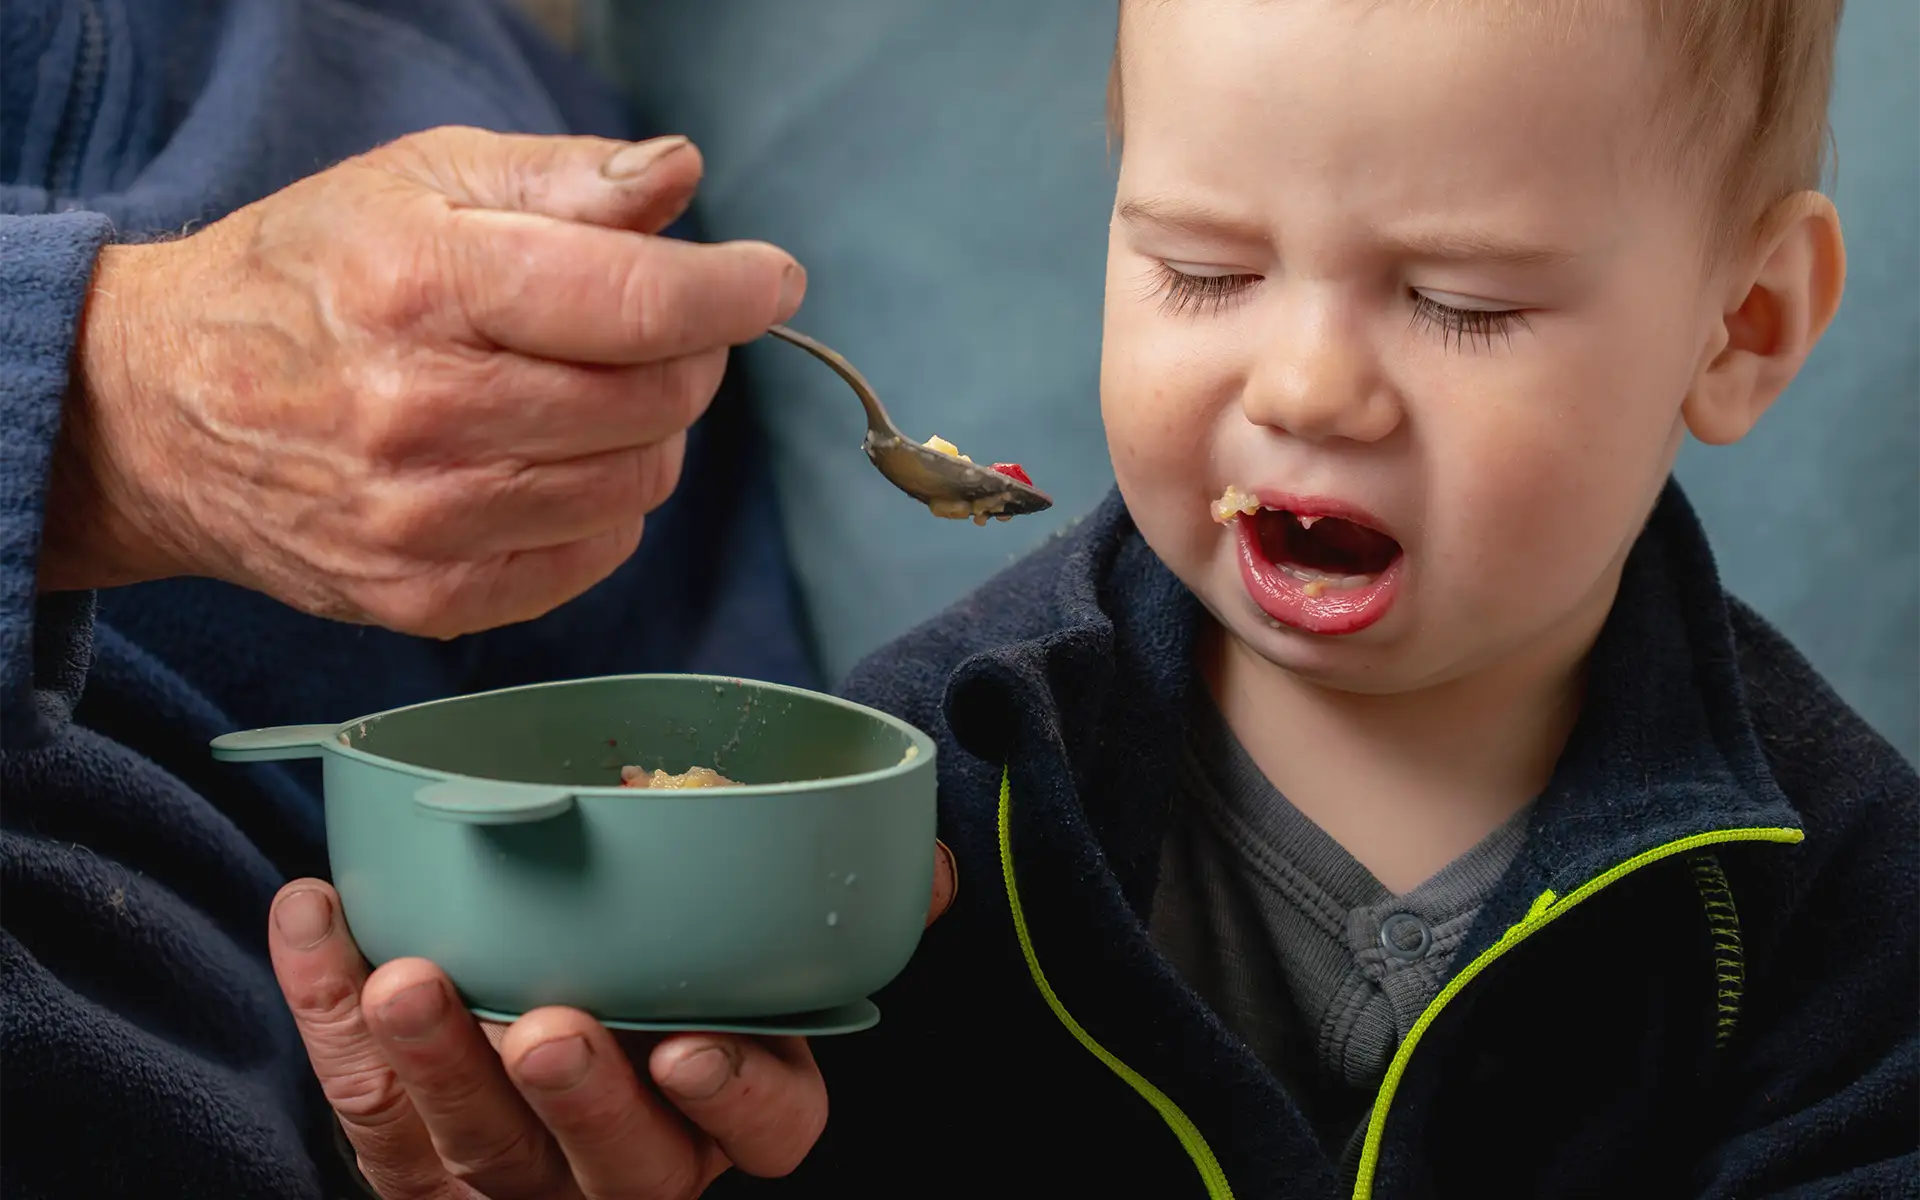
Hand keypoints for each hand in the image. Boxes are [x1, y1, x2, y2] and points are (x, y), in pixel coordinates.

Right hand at [45, 126, 803, 637]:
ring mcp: (424, 524)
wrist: (156, 413)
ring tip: (587, 390)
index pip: (635, 303)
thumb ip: (561, 180)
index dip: (732, 292)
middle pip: (656, 401)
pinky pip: (596, 556)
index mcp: (422, 287)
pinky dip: (603, 504)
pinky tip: (548, 460)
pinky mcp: (429, 599)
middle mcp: (421, 416)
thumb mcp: (417, 181)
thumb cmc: (301, 279)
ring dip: (649, 431)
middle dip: (688, 354)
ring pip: (638, 482)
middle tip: (652, 325)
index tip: (768, 279)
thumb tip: (679, 176)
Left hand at [268, 842, 956, 1198]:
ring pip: (473, 1147)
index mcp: (731, 1106)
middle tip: (546, 1027)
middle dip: (578, 1100)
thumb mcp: (767, 956)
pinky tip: (315, 914)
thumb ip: (838, 911)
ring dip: (432, 1062)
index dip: (735, 1101)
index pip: (770, 1132)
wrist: (546, 998)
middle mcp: (631, 1161)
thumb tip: (925, 865)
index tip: (694, 1046)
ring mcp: (516, 1175)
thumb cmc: (680, 971)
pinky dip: (326, 1006)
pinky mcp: (410, 1160)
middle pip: (614, 1162)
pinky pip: (362, 1102)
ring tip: (405, 974)